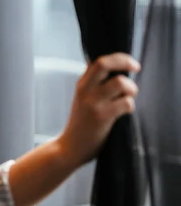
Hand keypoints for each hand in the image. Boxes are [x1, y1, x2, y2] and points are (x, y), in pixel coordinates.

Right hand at [57, 52, 140, 167]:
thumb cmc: (80, 124)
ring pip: (120, 83)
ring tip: (129, 97)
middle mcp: (85, 90)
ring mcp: (93, 103)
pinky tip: (125, 112)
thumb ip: (92, 83)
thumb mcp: (81, 99)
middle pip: (105, 64)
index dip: (117, 57)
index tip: (130, 63)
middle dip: (124, 62)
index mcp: (81, 84)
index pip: (98, 60)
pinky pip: (125, 103)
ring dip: (131, 88)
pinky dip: (130, 105)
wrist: (69, 147)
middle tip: (135, 67)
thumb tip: (107, 67)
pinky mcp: (102, 117)